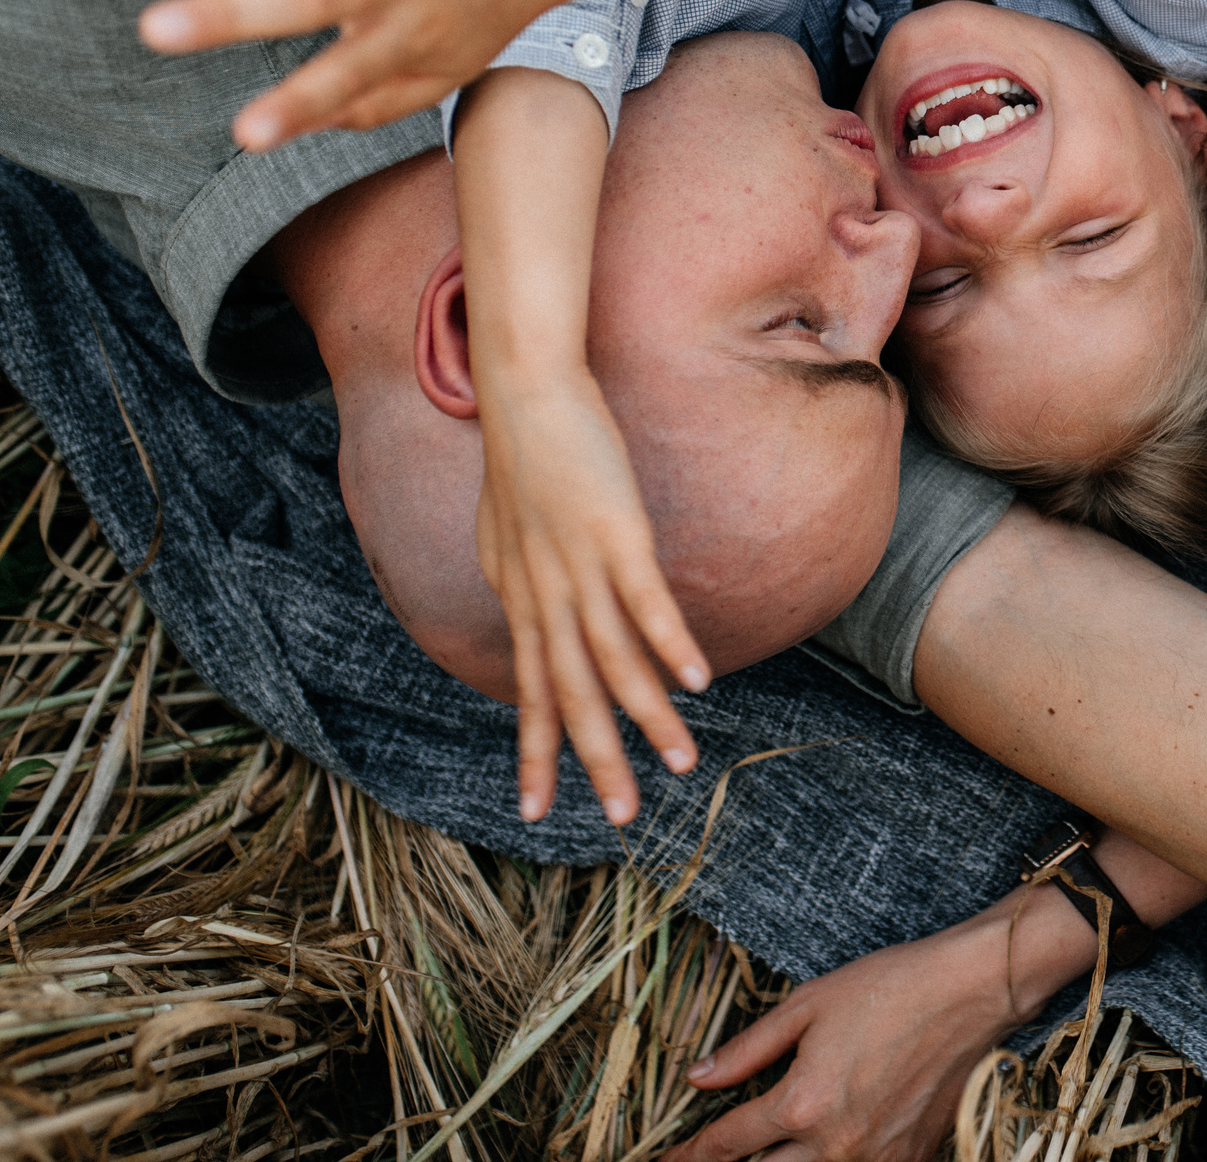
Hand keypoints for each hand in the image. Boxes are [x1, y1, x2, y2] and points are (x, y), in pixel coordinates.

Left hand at [477, 373, 709, 825]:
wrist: (521, 389)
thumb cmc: (522, 450)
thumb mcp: (508, 529)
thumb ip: (522, 577)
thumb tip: (533, 605)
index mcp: (523, 596)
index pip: (530, 689)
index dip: (535, 750)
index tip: (535, 810)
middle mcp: (545, 593)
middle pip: (572, 692)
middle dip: (595, 760)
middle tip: (620, 818)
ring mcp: (579, 564)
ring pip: (612, 658)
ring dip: (649, 716)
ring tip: (680, 763)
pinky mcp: (614, 530)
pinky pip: (644, 599)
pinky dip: (669, 643)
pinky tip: (698, 679)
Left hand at [674, 890, 1092, 1161]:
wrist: (973, 991)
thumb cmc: (891, 986)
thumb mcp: (808, 1004)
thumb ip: (749, 1049)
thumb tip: (699, 1078)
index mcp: (802, 1103)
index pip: (725, 1146)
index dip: (686, 1158)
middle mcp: (835, 1145)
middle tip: (714, 1157)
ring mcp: (876, 1160)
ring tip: (771, 1150)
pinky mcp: (911, 1161)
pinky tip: (825, 1148)